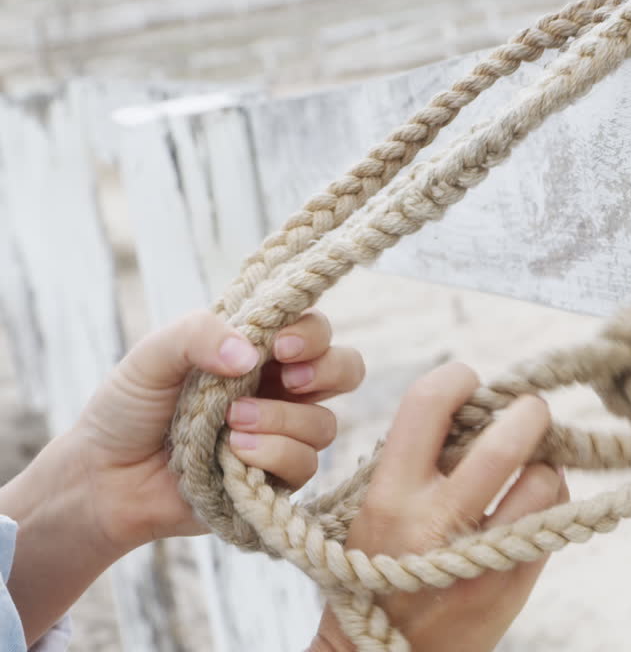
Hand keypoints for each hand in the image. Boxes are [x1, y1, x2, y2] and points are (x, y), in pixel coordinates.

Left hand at [0, 308, 364, 644]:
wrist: (104, 478)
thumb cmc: (128, 410)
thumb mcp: (152, 356)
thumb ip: (198, 334)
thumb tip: (250, 353)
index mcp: (258, 352)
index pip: (314, 330)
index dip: (311, 334)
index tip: (280, 346)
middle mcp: (281, 390)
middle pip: (346, 371)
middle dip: (326, 371)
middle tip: (287, 377)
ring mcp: (283, 435)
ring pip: (325, 423)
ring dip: (282, 420)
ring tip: (232, 425)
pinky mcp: (277, 479)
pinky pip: (304, 466)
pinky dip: (273, 456)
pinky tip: (234, 455)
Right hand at [311, 363, 568, 651]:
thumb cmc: (380, 567)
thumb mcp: (376, 508)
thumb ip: (418, 460)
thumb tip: (480, 405)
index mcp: (389, 493)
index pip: (429, 403)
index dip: (459, 378)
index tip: (473, 384)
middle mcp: (432, 522)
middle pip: (507, 440)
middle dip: (531, 413)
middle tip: (532, 413)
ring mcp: (477, 557)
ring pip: (543, 479)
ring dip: (547, 465)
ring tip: (533, 469)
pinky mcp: (510, 585)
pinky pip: (554, 520)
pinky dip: (552, 501)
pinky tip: (533, 506)